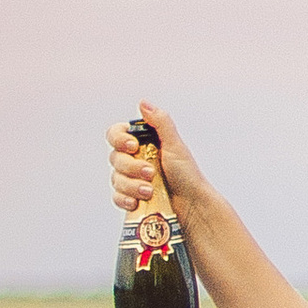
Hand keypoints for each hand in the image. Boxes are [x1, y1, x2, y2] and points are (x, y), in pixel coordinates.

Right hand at [104, 98, 207, 222]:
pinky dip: (125, 199)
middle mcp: (135, 159)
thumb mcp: (175, 145)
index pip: (116, 134)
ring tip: (149, 191)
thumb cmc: (187, 175)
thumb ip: (160, 122)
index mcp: (143, 143)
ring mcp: (131, 179)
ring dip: (131, 185)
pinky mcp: (131, 197)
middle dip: (132, 167)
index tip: (132, 146)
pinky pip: (117, 197)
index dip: (119, 139)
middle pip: (115, 158)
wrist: (192, 205)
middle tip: (150, 172)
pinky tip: (137, 202)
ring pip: (116, 179)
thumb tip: (143, 103)